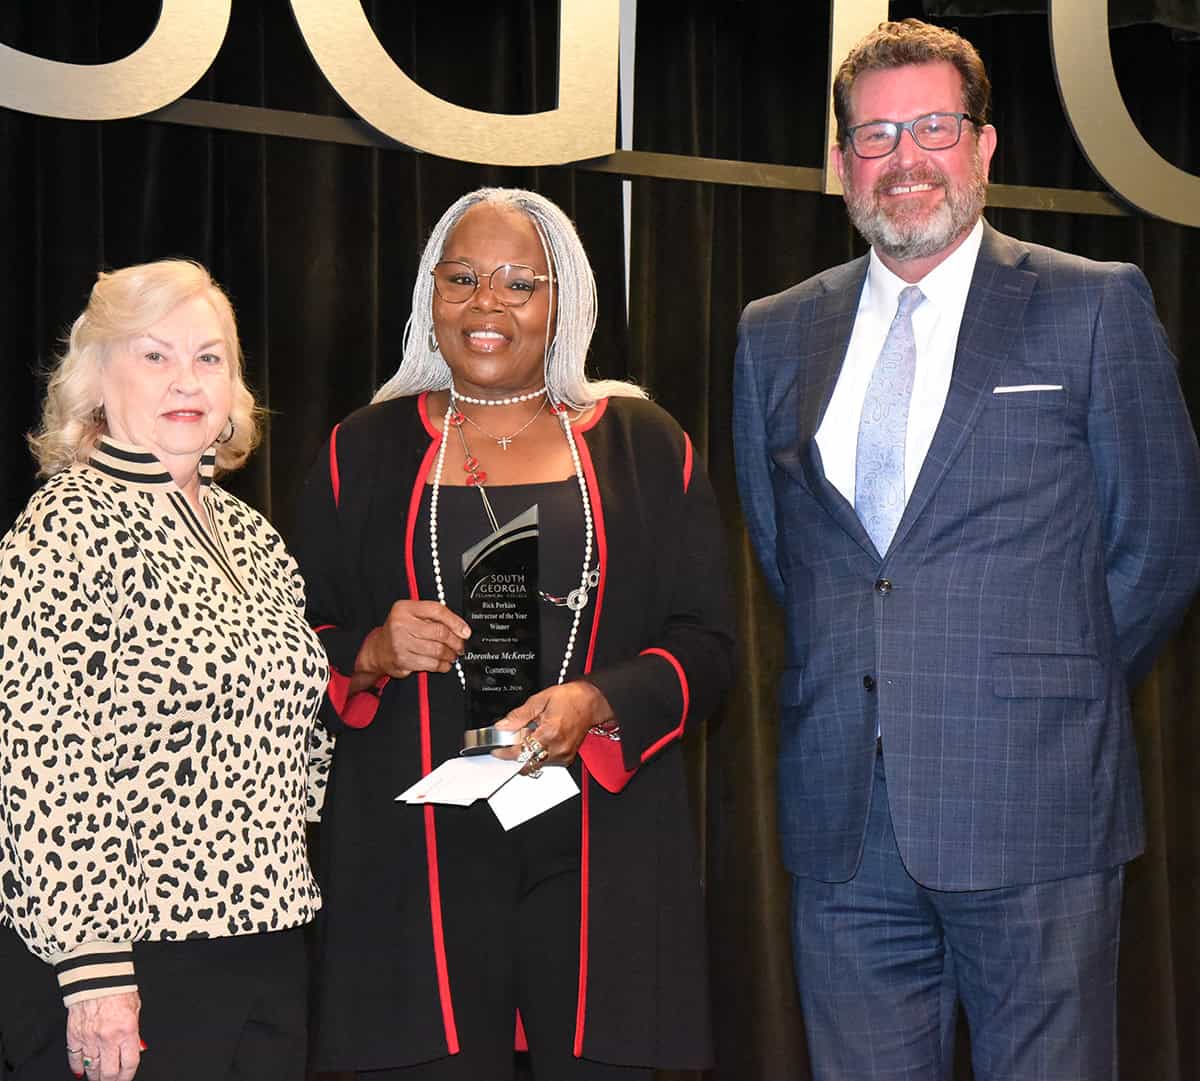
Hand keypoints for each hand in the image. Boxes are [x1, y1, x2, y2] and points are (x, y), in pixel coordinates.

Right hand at [66, 991, 141, 1080]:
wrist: (96, 976)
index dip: (128, 1075)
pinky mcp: (74, 1035)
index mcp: (127, 1030)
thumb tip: (137, 1048)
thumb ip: (135, 1031)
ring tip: (99, 1078)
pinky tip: (82, 1072)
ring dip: (95, 1076)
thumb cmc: (117, 988)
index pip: (130, 1063)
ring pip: (92, 1068)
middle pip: (109, 1072)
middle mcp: (108, 1037)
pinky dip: (78, 1068)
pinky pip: (75, 1059)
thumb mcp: (135, 1009)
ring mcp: (90, 1038)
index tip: (126, 1078)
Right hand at [354, 601, 469, 681]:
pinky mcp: (403, 660)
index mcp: (405, 608)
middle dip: (455, 641)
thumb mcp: (412, 615)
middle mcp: (401, 624)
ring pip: (436, 649)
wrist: (378, 650)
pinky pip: (430, 663)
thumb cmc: (400, 630)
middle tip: (460, 646)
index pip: (436, 610)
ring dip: (449, 655)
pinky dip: (441, 665)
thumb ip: (432, 616)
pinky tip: (444, 664)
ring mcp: (400, 643)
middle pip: (439, 632)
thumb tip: (460, 627)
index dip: (455, 621)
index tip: (465, 631)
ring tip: (452, 655)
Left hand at [493, 681, 613, 770]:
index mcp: (550, 733)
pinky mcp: (566, 758)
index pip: (519, 752)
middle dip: (514, 754)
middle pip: (525, 762)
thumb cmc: (570, 698)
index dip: (504, 752)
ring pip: (534, 764)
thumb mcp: (540, 700)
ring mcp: (563, 755)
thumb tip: (502, 727)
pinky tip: (539, 739)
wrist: (592, 701)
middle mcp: (557, 748)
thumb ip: (519, 716)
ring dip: (526, 753)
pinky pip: (545, 762)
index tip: (496, 749)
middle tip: (510, 741)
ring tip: (530, 735)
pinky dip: (537, 753)